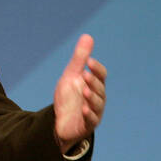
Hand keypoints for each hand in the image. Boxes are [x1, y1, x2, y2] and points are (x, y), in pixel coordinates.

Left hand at [53, 34, 106, 151]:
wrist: (59, 121)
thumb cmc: (68, 98)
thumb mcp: (71, 76)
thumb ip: (79, 59)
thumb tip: (87, 36)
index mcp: (94, 85)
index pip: (101, 75)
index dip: (96, 68)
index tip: (89, 61)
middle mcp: (97, 98)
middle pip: (100, 89)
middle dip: (93, 82)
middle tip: (85, 75)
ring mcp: (94, 112)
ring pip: (97, 104)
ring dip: (92, 97)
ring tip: (85, 90)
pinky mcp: (87, 124)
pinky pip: (91, 120)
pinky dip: (89, 114)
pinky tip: (84, 109)